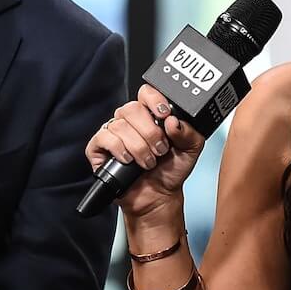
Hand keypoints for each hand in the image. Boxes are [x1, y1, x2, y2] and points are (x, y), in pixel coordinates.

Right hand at [83, 84, 204, 217]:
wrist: (158, 196)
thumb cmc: (171, 171)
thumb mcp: (191, 150)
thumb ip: (189, 133)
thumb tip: (173, 121)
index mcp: (151, 115)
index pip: (147, 93)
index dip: (155, 101)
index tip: (165, 115)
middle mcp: (130, 121)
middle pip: (132, 108)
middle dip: (150, 132)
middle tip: (161, 149)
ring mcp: (113, 132)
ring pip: (120, 125)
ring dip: (139, 147)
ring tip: (149, 162)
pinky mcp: (99, 147)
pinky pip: (104, 137)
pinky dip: (119, 149)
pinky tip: (129, 160)